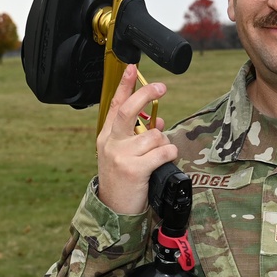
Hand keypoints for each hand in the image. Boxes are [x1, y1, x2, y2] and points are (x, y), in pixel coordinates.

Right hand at [96, 65, 178, 214]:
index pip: (115, 105)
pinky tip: (164, 160)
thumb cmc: (122, 180)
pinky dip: (168, 154)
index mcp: (107, 137)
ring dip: (162, 143)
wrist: (114, 209)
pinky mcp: (134, 169)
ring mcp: (121, 156)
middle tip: (161, 87)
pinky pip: (161, 152)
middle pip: (128, 111)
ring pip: (153, 135)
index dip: (124, 85)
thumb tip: (157, 121)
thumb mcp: (123, 154)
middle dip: (146, 95)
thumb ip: (137, 136)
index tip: (132, 67)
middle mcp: (111, 143)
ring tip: (158, 156)